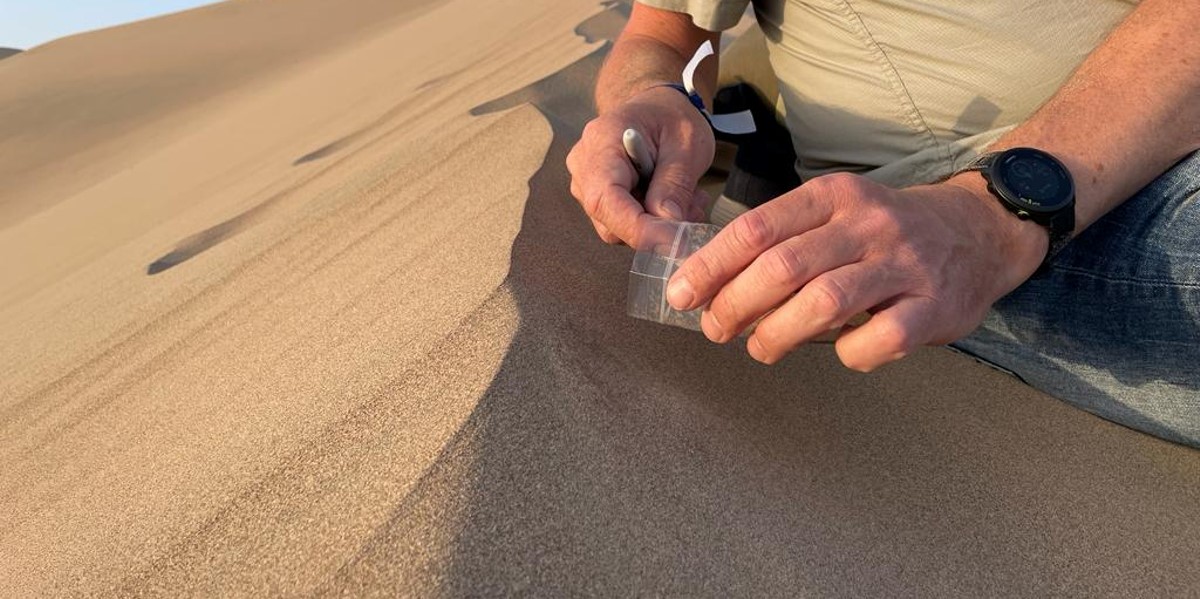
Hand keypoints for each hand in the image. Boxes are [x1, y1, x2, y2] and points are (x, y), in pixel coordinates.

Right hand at [566, 85, 714, 245]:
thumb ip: (675, 184)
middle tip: (693, 207)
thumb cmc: (671, 117)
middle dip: (654, 226)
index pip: (606, 200)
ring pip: (617, 229)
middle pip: (610, 221)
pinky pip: (621, 224)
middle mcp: (584, 166)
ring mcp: (586, 184)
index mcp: (602, 142)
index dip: (637, 229)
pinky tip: (670, 199)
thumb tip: (668, 226)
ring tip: (686, 198)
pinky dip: (651, 221)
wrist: (656, 108)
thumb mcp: (687, 143)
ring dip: (656, 224)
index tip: (674, 242)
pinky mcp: (598, 197)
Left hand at [665, 172, 1048, 370]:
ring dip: (778, 335)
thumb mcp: (834, 213)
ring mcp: (905, 264)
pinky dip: (849, 353)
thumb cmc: (885, 231)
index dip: (711, 266)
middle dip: (735, 305)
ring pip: (824, 303)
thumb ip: (781, 241)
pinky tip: (841, 351)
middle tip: (716, 330)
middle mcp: (868, 224)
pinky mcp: (935, 306)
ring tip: (761, 348)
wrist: (980, 231)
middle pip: (783, 267)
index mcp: (833, 197)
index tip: (682, 294)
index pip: (756, 228)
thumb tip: (712, 286)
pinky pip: (879, 339)